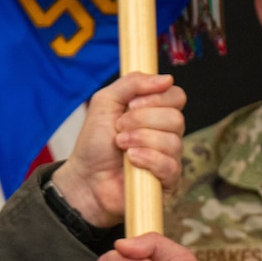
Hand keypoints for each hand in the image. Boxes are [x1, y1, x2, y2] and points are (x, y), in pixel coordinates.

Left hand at [52, 73, 186, 226]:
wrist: (84, 178)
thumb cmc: (95, 142)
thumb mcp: (105, 102)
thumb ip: (132, 83)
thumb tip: (166, 78)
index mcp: (156, 113)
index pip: (176, 97)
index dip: (157, 98)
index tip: (132, 105)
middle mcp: (167, 134)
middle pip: (176, 118)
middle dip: (142, 121)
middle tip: (119, 128)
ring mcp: (169, 158)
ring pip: (173, 141)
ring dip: (141, 140)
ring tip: (121, 146)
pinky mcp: (168, 182)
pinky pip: (170, 165)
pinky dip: (148, 159)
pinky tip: (132, 161)